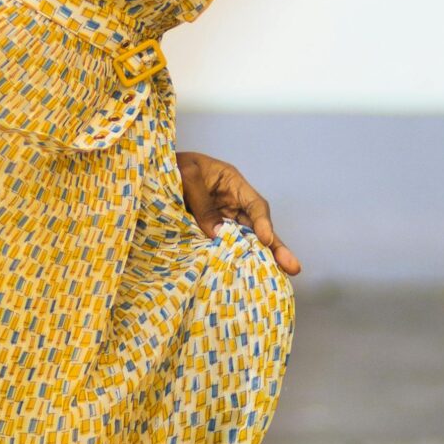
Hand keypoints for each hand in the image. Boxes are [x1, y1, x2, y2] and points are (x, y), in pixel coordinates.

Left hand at [176, 149, 301, 275]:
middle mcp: (231, 203)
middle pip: (257, 227)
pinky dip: (230, 260)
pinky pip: (222, 246)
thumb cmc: (172, 165)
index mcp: (231, 183)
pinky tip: (241, 276)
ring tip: (275, 278)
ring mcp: (220, 219)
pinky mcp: (206, 232)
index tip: (266, 240)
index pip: (255, 204)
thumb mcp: (187, 176)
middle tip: (293, 268)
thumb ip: (202, 203)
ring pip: (243, 241)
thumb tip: (218, 235)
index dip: (263, 223)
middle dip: (275, 248)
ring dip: (258, 259)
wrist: (149, 172)